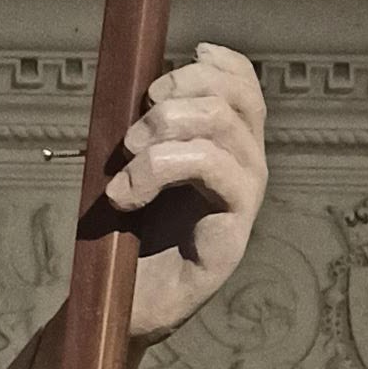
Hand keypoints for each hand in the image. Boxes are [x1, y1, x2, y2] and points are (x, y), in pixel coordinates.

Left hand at [106, 39, 268, 342]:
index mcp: (228, 145)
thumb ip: (147, 127)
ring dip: (161, 132)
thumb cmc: (127, 234)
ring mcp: (246, 196)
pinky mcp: (235, 229)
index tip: (160, 77)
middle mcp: (246, 165)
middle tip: (129, 135)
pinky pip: (212, 168)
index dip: (214, 65)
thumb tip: (137, 85)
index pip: (243, 85)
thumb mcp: (134, 166)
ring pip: (221, 125)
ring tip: (122, 167)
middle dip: (175, 94)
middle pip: (234, 96)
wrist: (121, 303)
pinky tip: (125, 195)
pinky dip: (159, 169)